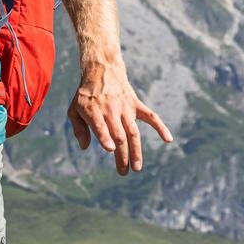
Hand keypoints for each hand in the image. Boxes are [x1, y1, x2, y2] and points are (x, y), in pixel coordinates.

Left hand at [68, 57, 173, 174]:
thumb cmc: (87, 95)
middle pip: (119, 135)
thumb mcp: (74, 109)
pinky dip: (161, 127)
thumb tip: (85, 147)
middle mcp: (111, 110)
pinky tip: (168, 139)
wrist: (102, 72)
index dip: (105, 137)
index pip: (101, 126)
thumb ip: (79, 128)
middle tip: (123, 172)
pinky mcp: (136, 105)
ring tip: (137, 167)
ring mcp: (125, 108)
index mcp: (94, 111)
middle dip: (122, 155)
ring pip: (133, 132)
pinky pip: (151, 117)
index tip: (110, 150)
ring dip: (136, 151)